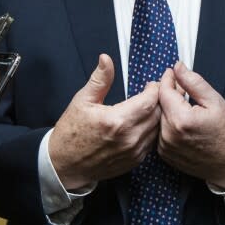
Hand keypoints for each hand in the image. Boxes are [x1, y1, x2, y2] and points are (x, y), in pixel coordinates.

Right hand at [49, 54, 160, 189]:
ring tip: (150, 106)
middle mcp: (129, 138)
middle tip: (154, 92)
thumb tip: (106, 59)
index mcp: (116, 121)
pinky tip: (143, 123)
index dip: (154, 89)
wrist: (66, 165)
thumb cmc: (71, 133)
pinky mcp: (134, 161)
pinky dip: (151, 130)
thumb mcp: (83, 100)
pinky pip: (152, 142)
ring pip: (158, 129)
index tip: (151, 83)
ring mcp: (133, 152)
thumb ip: (100, 79)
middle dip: (158, 101)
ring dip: (157, 116)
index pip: (149, 101)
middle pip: (158, 114)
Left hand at [157, 62, 224, 188]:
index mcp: (181, 120)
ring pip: (160, 118)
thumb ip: (193, 82)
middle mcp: (169, 135)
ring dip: (169, 111)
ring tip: (187, 110)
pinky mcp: (165, 155)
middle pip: (160, 105)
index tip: (172, 73)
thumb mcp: (215, 101)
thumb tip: (178, 67)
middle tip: (184, 92)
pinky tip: (183, 125)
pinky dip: (169, 125)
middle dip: (170, 95)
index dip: (167, 79)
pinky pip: (161, 133)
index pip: (164, 91)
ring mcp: (166, 147)